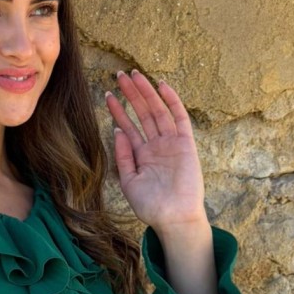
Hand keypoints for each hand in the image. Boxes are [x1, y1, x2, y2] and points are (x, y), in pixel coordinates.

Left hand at [105, 70, 207, 237]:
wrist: (173, 217)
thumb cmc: (150, 206)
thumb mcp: (129, 181)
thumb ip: (123, 156)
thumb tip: (117, 130)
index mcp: (142, 155)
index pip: (128, 127)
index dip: (118, 110)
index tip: (108, 95)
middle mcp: (156, 146)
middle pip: (142, 113)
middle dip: (131, 94)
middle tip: (119, 75)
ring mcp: (171, 143)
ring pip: (157, 111)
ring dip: (146, 93)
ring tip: (133, 75)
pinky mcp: (185, 143)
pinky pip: (179, 118)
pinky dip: (171, 101)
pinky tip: (161, 86)